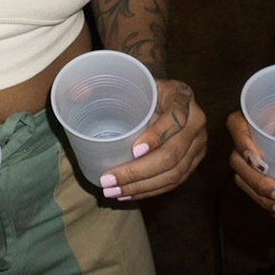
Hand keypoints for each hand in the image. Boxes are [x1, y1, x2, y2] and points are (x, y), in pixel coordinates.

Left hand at [100, 79, 205, 201]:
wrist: (166, 95)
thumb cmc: (145, 88)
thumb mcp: (133, 80)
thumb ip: (106, 86)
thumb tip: (76, 93)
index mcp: (182, 96)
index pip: (175, 119)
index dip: (156, 136)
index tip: (132, 150)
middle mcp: (197, 122)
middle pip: (172, 155)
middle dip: (138, 173)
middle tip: (108, 181)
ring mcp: (198, 145)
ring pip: (174, 174)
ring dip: (141, 187)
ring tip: (112, 191)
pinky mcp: (194, 162)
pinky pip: (175, 182)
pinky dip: (150, 190)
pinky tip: (128, 194)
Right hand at [227, 109, 274, 225]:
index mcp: (253, 115)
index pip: (236, 127)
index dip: (245, 147)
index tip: (264, 165)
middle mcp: (244, 137)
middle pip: (238, 163)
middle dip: (261, 184)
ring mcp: (245, 159)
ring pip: (244, 183)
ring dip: (265, 201)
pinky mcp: (253, 176)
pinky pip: (254, 194)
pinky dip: (271, 208)